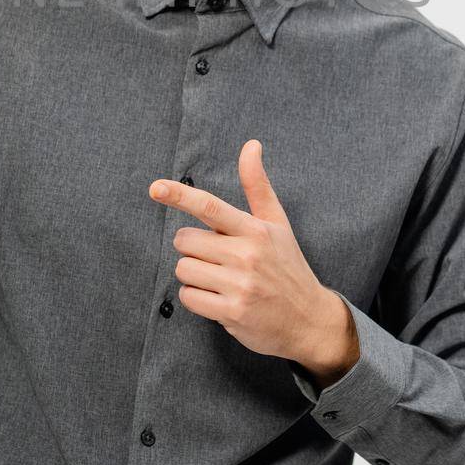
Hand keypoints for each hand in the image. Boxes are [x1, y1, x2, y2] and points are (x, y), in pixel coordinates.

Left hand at [149, 139, 357, 380]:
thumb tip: (251, 145)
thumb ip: (257, 185)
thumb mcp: (277, 223)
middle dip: (192, 248)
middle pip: (186, 241)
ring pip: (184, 269)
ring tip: (220, 278)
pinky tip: (218, 297)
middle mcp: (247, 255)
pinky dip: (196, 297)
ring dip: (194, 274)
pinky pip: (189, 297)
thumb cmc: (288, 266)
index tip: (155, 187)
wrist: (310, 319)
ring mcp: (240, 286)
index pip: (210, 206)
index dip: (180, 195)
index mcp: (256, 230)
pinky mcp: (232, 313)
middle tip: (216, 256)